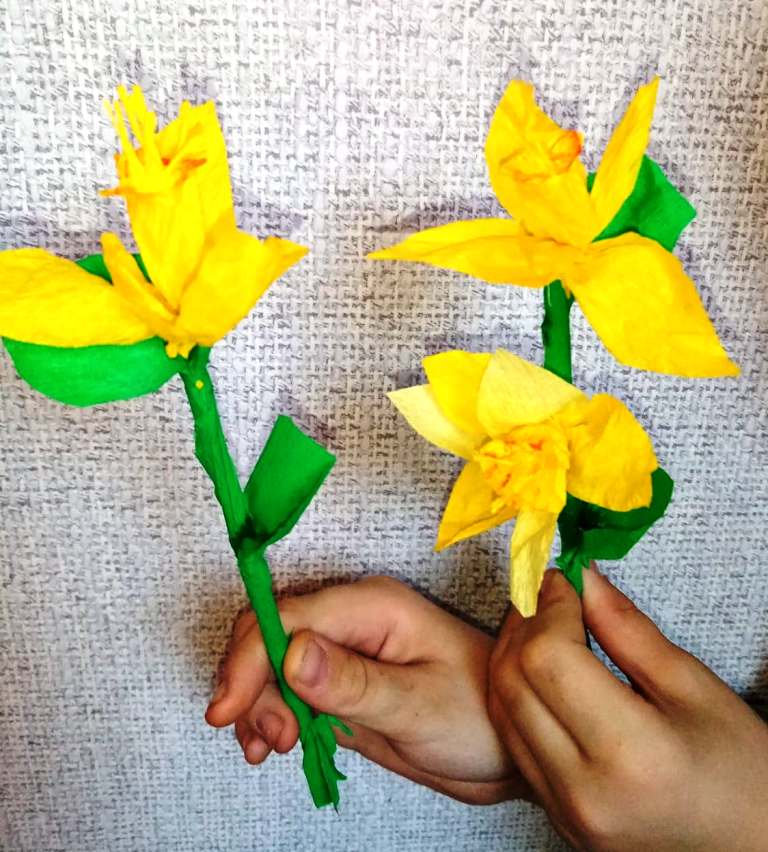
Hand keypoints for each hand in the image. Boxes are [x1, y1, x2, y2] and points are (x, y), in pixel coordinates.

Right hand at [206, 576, 527, 803]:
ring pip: (272, 660)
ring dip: (257, 700)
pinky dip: (270, 712)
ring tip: (271, 746)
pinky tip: (273, 742)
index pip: (289, 616)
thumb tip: (291, 654)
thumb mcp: (417, 705)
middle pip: (270, 631)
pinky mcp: (342, 682)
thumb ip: (353, 682)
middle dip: (250, 680)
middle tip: (265, 736)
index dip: (250, 658)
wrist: (507, 747)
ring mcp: (344, 650)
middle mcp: (352, 619)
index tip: (229, 709)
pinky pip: (289, 687)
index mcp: (372, 606)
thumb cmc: (480, 717)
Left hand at [488, 566, 767, 850]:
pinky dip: (515, 694)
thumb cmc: (741, 773)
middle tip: (551, 593)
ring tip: (544, 624)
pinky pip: (513, 742)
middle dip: (524, 624)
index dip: (550, 606)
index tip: (565, 579)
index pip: (549, 658)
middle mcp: (584, 789)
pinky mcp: (555, 818)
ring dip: (511, 654)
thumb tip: (582, 579)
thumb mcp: (696, 689)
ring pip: (502, 709)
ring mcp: (564, 811)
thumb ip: (629, 630)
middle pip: (514, 681)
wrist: (748, 851)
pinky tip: (541, 670)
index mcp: (631, 754)